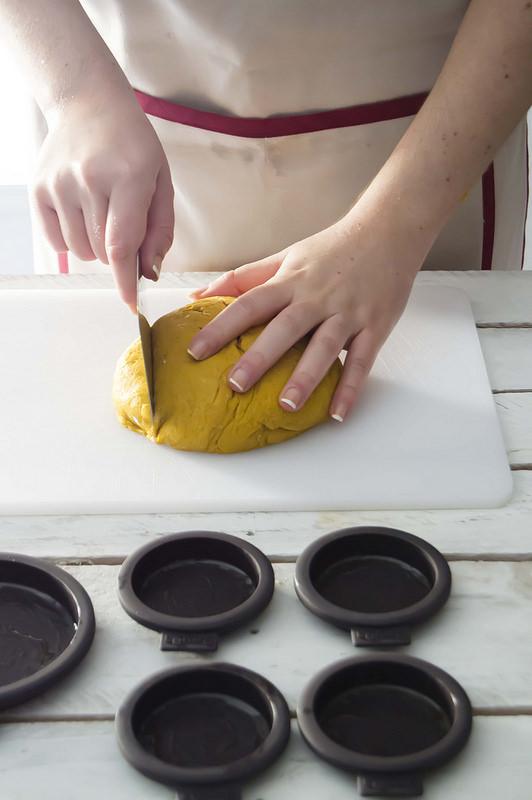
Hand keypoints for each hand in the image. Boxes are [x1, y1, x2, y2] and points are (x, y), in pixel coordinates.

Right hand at [31, 93, 173, 309]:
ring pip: (80, 251)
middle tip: (123, 222)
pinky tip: (81, 213)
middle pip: (103, 251)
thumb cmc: (132, 146)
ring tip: (101, 212)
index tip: (130, 303)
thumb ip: (160, 230)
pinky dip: (72, 239)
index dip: (126, 279)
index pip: (122, 243)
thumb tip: (148, 272)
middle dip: (118, 251)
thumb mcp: (161, 181)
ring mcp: (59, 184)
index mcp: (128, 176)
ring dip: (95, 246)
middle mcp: (89, 179)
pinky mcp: (38, 189)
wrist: (88, 103)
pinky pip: (56, 241)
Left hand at [188, 208, 427, 420]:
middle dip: (260, 356)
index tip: (194, 351)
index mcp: (291, 280)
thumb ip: (244, 278)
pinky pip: (363, 361)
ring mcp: (349, 312)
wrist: (389, 230)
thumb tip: (198, 296)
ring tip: (286, 406)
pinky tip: (338, 414)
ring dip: (306, 377)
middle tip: (235, 384)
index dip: (221, 327)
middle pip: (285, 327)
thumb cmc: (331, 249)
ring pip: (325, 347)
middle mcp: (317, 296)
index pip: (250, 303)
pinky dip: (351, 388)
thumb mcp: (285, 257)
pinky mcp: (376, 325)